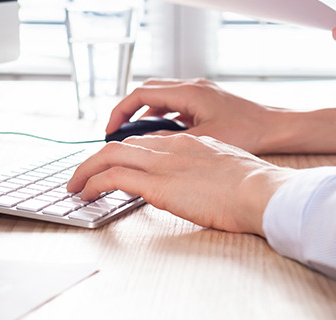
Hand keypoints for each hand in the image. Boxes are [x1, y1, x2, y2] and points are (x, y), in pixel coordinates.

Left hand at [67, 134, 296, 234]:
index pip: (146, 141)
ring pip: (110, 156)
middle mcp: (171, 147)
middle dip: (97, 158)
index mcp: (189, 142)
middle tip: (83, 174)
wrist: (260, 190)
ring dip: (87, 170)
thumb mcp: (226, 167)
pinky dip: (94, 183)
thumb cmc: (253, 187)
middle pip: (122, 145)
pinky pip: (113, 177)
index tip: (113, 163)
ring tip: (75, 185)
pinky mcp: (156, 183)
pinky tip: (86, 193)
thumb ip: (206, 168)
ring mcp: (162, 163)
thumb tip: (199, 182)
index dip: (124, 152)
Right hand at [106, 79, 335, 154]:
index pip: (141, 94)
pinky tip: (162, 136)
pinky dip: (162, 116)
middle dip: (128, 111)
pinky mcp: (208, 101)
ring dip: (145, 114)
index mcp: (188, 92)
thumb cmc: (248, 132)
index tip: (109, 130)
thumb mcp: (203, 141)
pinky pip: (175, 104)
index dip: (120, 111)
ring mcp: (200, 92)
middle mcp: (192, 87)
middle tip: (116, 133)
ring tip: (134, 137)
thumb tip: (143, 146)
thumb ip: (170, 141)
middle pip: (147, 92)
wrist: (278, 127)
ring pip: (161, 97)